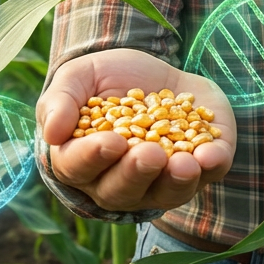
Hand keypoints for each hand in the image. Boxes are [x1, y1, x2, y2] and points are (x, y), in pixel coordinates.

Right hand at [37, 48, 236, 212]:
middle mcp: (120, 182)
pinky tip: (211, 154)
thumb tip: (51, 133)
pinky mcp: (202, 167)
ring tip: (184, 163)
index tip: (110, 142)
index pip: (79, 169)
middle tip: (148, 154)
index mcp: (82, 162)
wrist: (156, 69)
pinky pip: (208, 176)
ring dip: (175, 181)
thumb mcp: (78, 78)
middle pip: (122, 191)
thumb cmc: (107, 79)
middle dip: (137, 174)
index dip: (93, 158)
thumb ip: (59, 102)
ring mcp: (162, 181)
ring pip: (167, 194)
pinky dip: (211, 167)